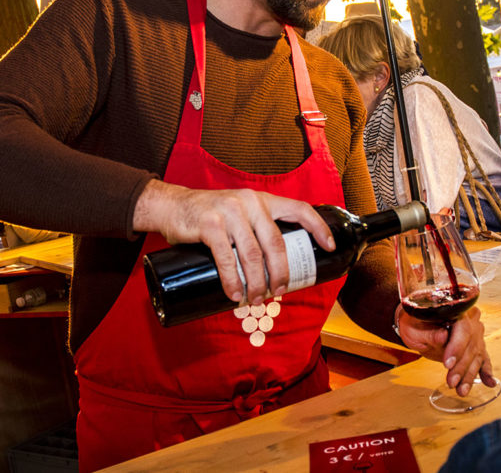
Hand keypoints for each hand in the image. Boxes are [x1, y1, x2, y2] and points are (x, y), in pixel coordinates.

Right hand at [133, 180, 333, 305]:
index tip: (329, 246)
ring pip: (253, 255)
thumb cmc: (208, 215)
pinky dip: (233, 281)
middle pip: (276, 243)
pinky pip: (227, 258)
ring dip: (258, 283)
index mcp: (261, 200)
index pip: (299, 209)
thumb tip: (275, 265)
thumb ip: (255, 230)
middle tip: (279, 292)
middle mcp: (249, 202)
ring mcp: (229, 212)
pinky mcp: (210, 225)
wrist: (171, 206)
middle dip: (281, 273)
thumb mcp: (237, 214)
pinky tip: (234, 294)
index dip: (318, 228)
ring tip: (257, 299)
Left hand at [396, 305, 493, 396]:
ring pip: (477, 355)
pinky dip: (486, 372)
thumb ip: (429, 332)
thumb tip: (442, 336)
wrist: (418, 323)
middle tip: (451, 382)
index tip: (447, 364)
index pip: (462, 328)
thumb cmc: (414, 322)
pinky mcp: (476, 345)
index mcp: (456, 309)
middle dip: (461, 367)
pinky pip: (484, 358)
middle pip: (471, 345)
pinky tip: (489, 383)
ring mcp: (475, 332)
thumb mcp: (414, 327)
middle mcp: (470, 318)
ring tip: (461, 390)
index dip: (457, 347)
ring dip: (469, 375)